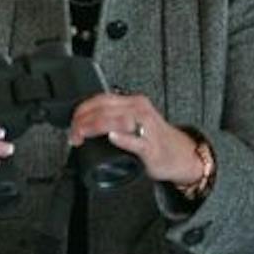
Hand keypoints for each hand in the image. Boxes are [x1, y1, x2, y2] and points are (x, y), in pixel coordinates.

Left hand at [66, 92, 210, 188]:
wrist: (181, 154)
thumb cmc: (154, 139)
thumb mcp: (133, 121)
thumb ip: (113, 118)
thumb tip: (85, 123)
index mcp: (133, 103)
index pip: (101, 99)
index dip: (82, 110)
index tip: (72, 123)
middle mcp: (140, 110)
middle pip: (104, 109)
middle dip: (82, 121)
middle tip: (73, 134)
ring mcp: (146, 128)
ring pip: (116, 121)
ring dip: (94, 127)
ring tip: (81, 136)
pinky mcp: (151, 147)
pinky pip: (136, 140)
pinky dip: (122, 138)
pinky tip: (112, 137)